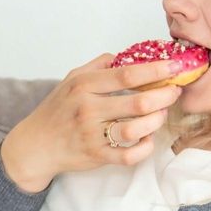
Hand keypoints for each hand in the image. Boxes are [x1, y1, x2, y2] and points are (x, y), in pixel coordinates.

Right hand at [0, 54, 182, 191]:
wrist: (35, 145)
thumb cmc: (56, 111)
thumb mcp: (71, 79)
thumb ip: (99, 65)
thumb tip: (128, 54)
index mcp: (83, 85)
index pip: (127, 74)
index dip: (156, 70)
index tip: (175, 66)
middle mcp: (87, 109)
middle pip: (138, 102)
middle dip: (165, 96)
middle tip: (175, 92)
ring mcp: (91, 134)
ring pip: (136, 129)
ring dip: (156, 121)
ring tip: (162, 114)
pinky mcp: (95, 156)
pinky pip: (128, 156)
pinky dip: (144, 148)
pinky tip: (148, 139)